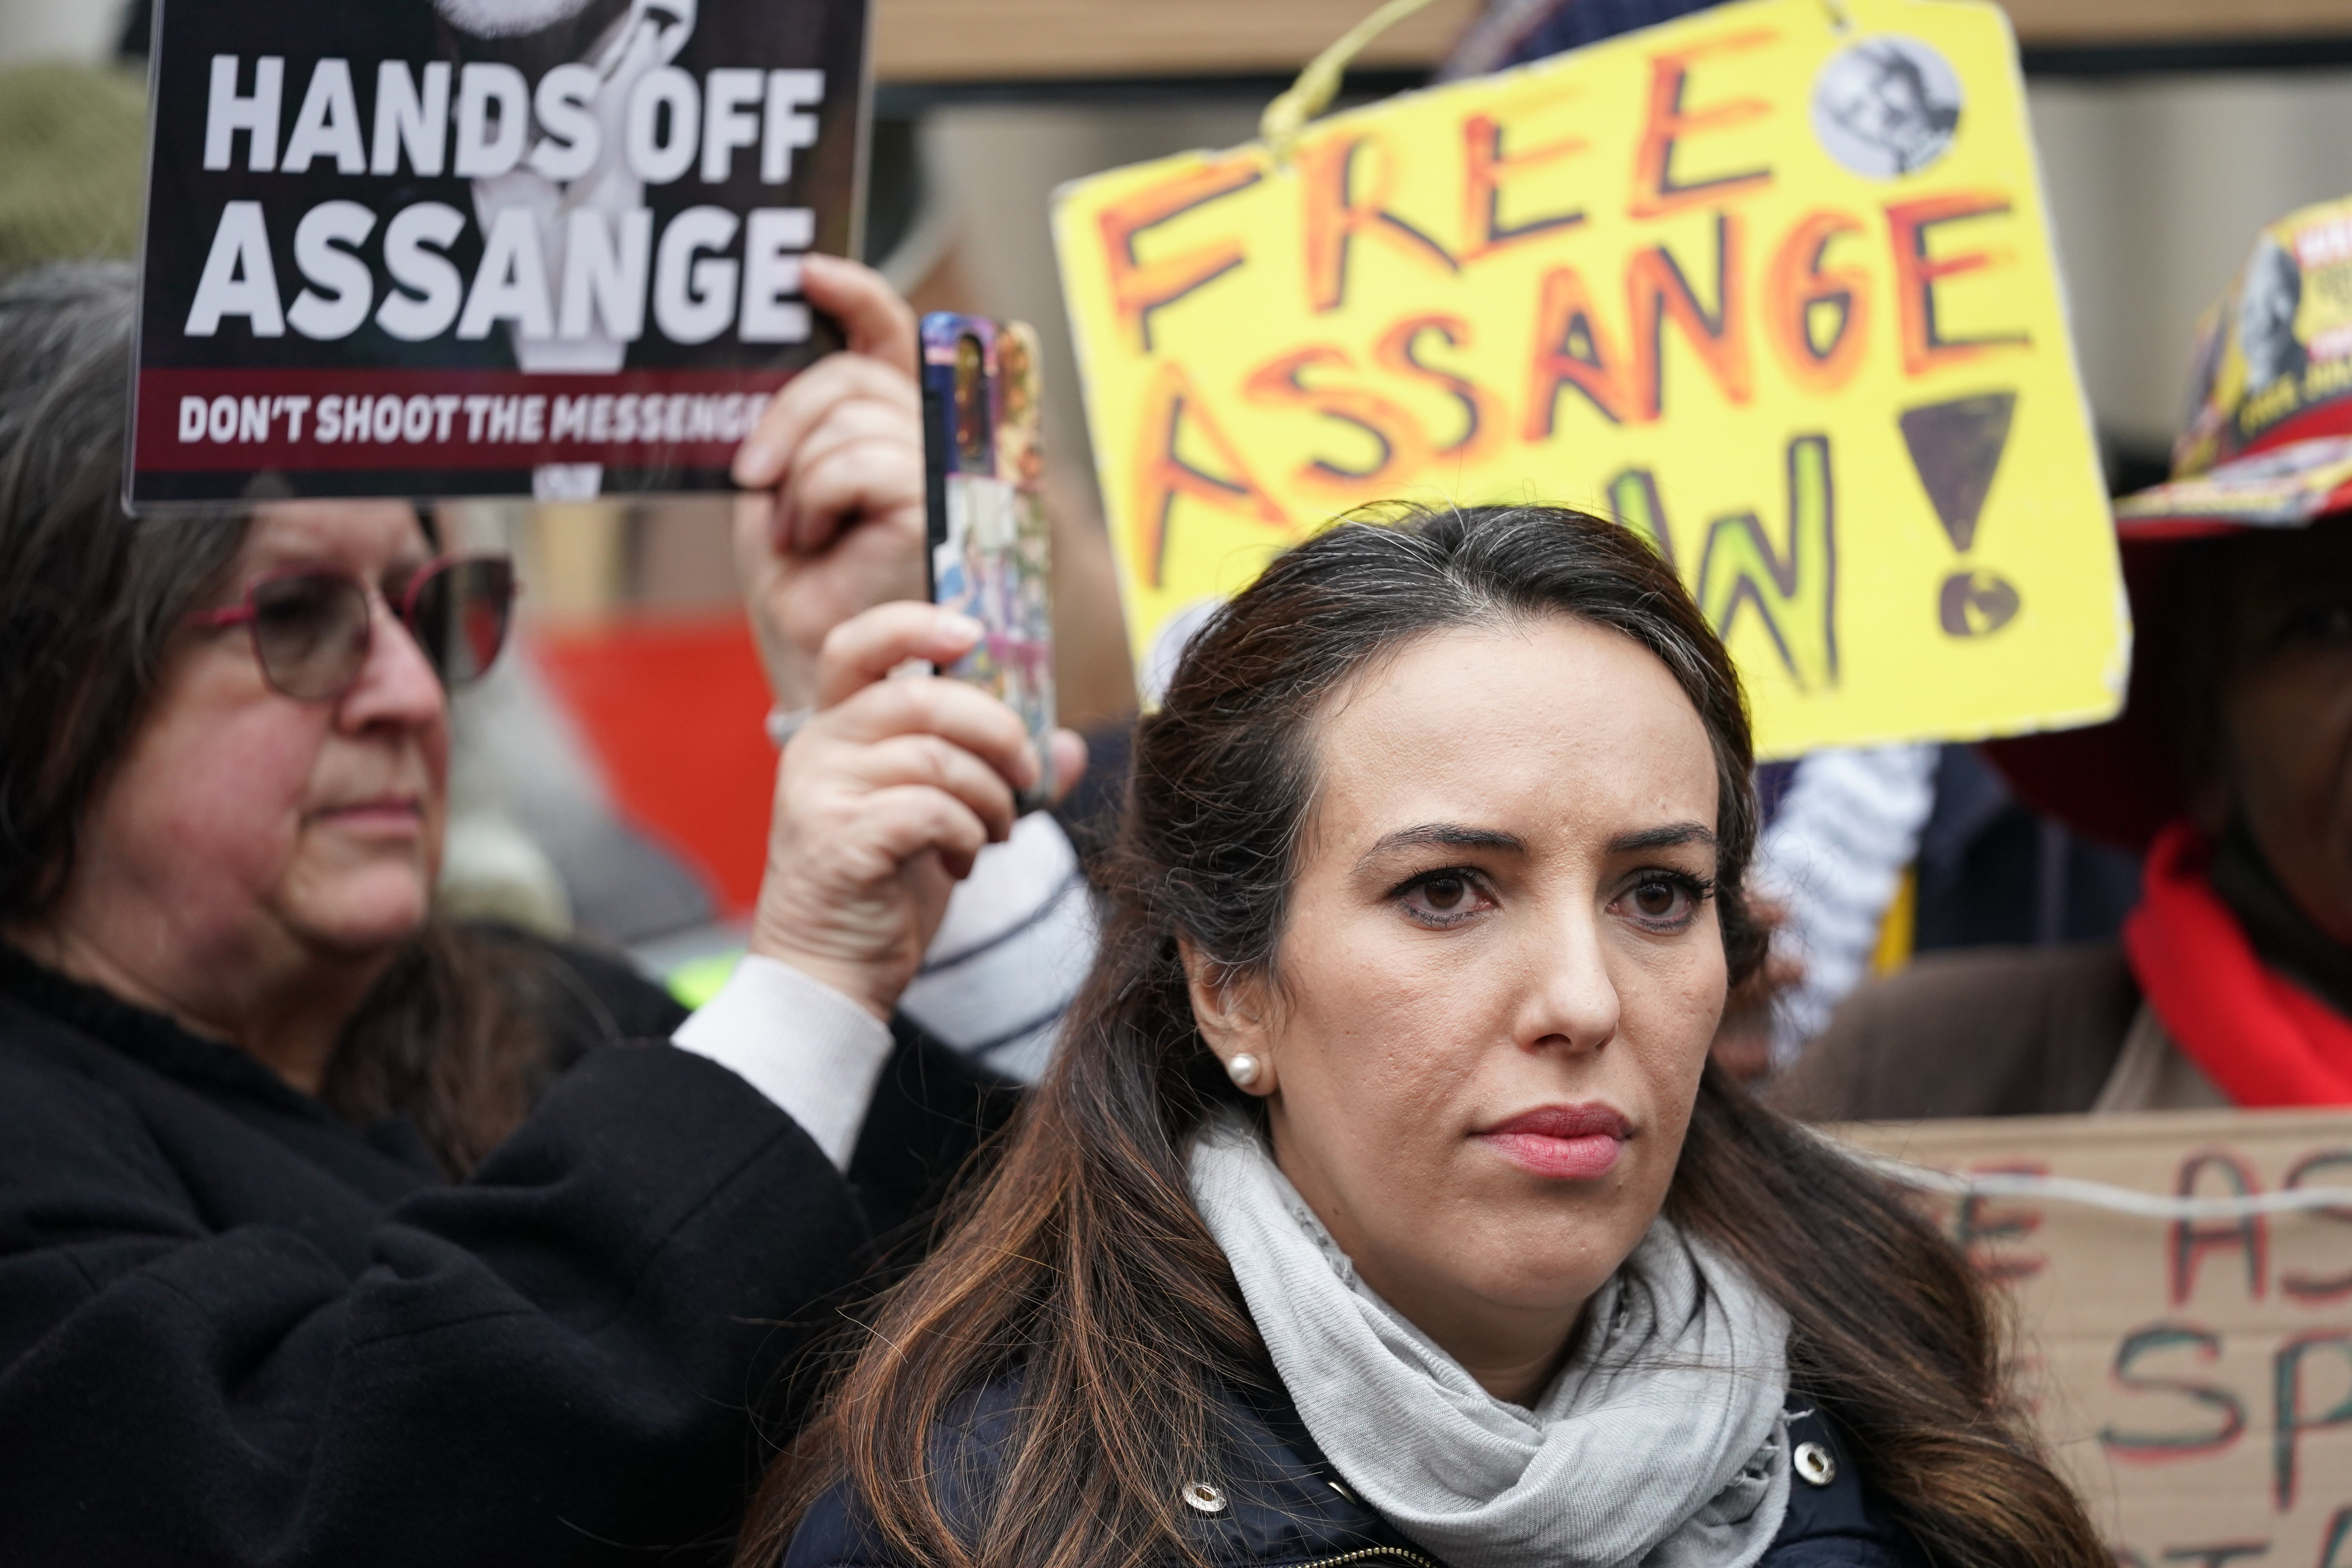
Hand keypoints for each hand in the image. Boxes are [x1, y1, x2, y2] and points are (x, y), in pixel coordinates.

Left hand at [732, 253, 924, 712]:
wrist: (818, 667)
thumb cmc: (804, 589)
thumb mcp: (788, 487)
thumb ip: (806, 425)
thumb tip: (790, 352)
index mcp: (899, 431)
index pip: (892, 340)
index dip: (856, 297)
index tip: (804, 273)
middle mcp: (934, 445)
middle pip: (854, 377)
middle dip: (788, 419)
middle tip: (756, 480)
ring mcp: (944, 474)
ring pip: (846, 423)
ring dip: (799, 482)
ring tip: (804, 537)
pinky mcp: (936, 505)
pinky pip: (852, 464)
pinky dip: (815, 503)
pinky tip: (818, 545)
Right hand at [750, 602, 1087, 1019]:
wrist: (829, 973)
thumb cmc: (884, 890)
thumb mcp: (944, 820)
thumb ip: (994, 775)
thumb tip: (1070, 748)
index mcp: (835, 728)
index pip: (857, 646)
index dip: (914, 626)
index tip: (973, 633)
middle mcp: (817, 748)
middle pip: (921, 699)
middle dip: (997, 731)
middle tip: (1027, 774)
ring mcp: (819, 793)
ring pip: (934, 758)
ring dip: (990, 796)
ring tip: (996, 833)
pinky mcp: (837, 840)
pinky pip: (929, 810)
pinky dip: (966, 834)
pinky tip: (963, 862)